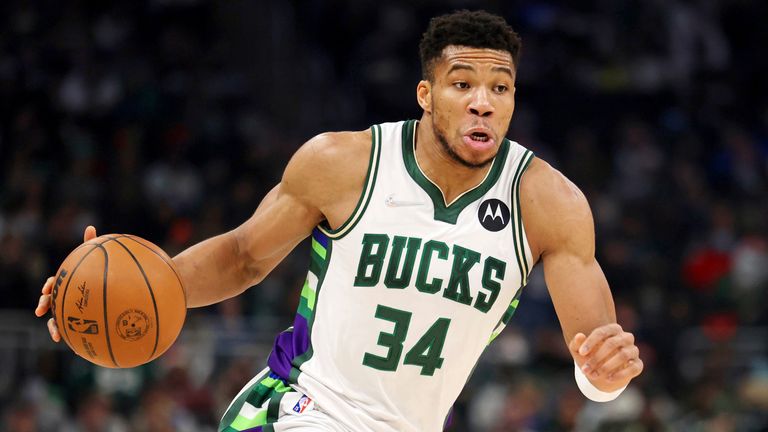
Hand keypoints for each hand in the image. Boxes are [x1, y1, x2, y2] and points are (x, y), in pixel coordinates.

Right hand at [34, 226, 97, 341]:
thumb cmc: (102, 274)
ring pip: (56, 319)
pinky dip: (69, 336)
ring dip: (53, 326)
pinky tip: (74, 346)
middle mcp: (66, 296)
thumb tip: (89, 226)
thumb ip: (91, 244)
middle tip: (43, 309)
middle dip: (44, 305)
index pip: (53, 283)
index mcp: (68, 282)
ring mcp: (70, 309)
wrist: (112, 296)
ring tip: (56, 334)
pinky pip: (70, 330)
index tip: (47, 289)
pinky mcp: (77, 322)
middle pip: (50, 300)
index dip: (48, 286)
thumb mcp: (96, 261)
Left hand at [568, 323, 642, 391]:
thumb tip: (579, 336)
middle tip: (585, 369)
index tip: (581, 353)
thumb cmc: (590, 356)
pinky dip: (621, 374)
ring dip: (606, 367)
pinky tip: (608, 378)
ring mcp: (634, 350)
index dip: (590, 342)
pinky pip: (634, 368)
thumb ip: (577, 343)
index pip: (602, 332)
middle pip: (612, 343)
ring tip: (594, 375)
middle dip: (597, 358)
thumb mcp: (579, 351)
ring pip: (623, 355)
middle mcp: (626, 337)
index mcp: (612, 329)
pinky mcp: (638, 364)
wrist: (601, 372)